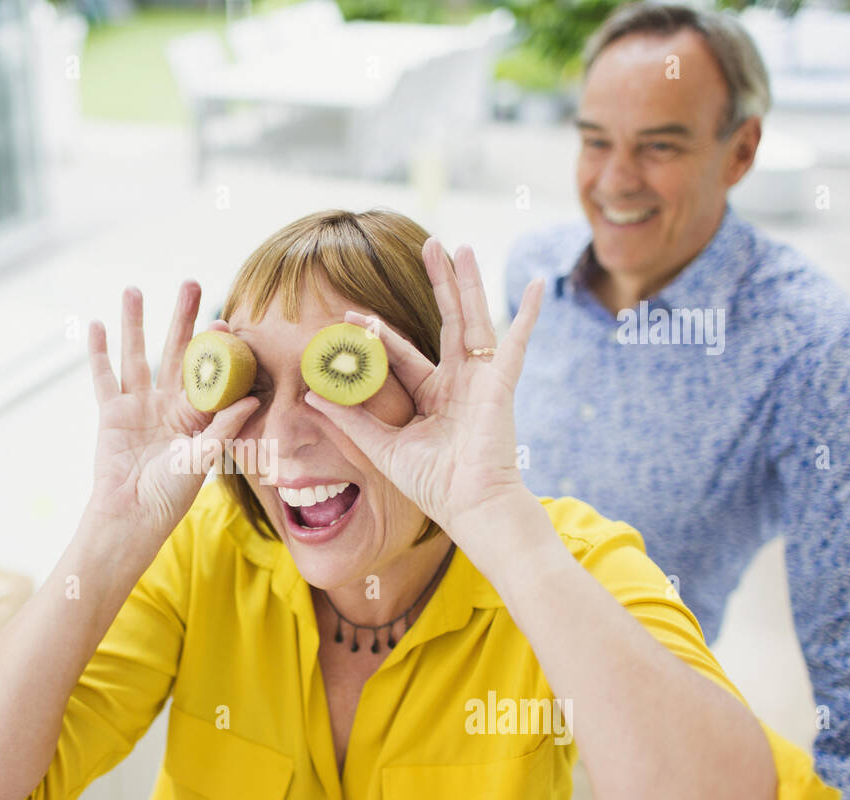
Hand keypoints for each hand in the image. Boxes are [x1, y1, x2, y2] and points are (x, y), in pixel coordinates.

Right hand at [86, 281, 258, 542]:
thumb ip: (223, 428)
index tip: (224, 320)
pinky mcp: (111, 414)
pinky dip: (98, 353)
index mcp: (196, 415)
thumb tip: (253, 400)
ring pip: (136, 355)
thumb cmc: (171, 494)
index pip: (208, 372)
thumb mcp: (203, 459)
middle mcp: (168, 404)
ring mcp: (138, 406)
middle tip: (190, 283)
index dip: (215, 346)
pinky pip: (104, 378)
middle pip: (175, 351)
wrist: (132, 515)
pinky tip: (97, 325)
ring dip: (134, 323)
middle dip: (181, 318)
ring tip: (133, 289)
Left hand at [305, 240, 544, 545]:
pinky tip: (538, 283)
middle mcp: (458, 381)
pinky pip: (515, 342)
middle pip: (445, 320)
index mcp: (432, 394)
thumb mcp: (382, 447)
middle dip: (437, 282)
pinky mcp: (500, 384)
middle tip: (428, 243)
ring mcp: (481, 380)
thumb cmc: (433, 484)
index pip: (402, 353)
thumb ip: (349, 419)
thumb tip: (311, 394)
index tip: (349, 313)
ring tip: (459, 247)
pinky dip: (528, 313)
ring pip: (473, 319)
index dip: (377, 332)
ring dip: (467, 282)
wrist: (469, 506)